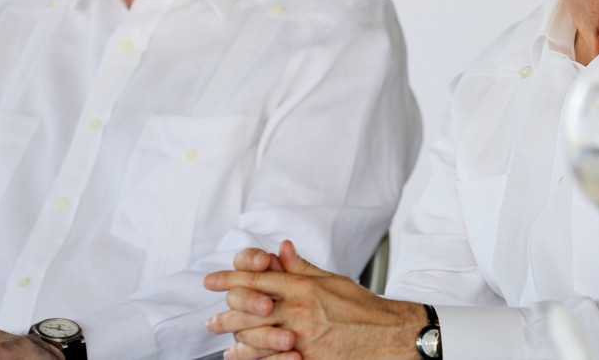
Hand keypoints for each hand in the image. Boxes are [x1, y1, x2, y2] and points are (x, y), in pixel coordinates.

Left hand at [204, 240, 425, 359]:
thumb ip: (303, 267)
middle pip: (249, 308)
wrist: (388, 333)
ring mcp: (302, 337)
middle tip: (211, 318)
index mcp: (305, 287)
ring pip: (254, 334)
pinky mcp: (307, 358)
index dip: (230, 278)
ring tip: (221, 338)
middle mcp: (300, 310)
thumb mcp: (333, 280)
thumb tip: (283, 250)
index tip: (211, 281)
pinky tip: (239, 355)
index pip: (258, 277)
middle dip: (225, 312)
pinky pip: (270, 358)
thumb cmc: (363, 307)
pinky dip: (250, 357)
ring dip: (233, 335)